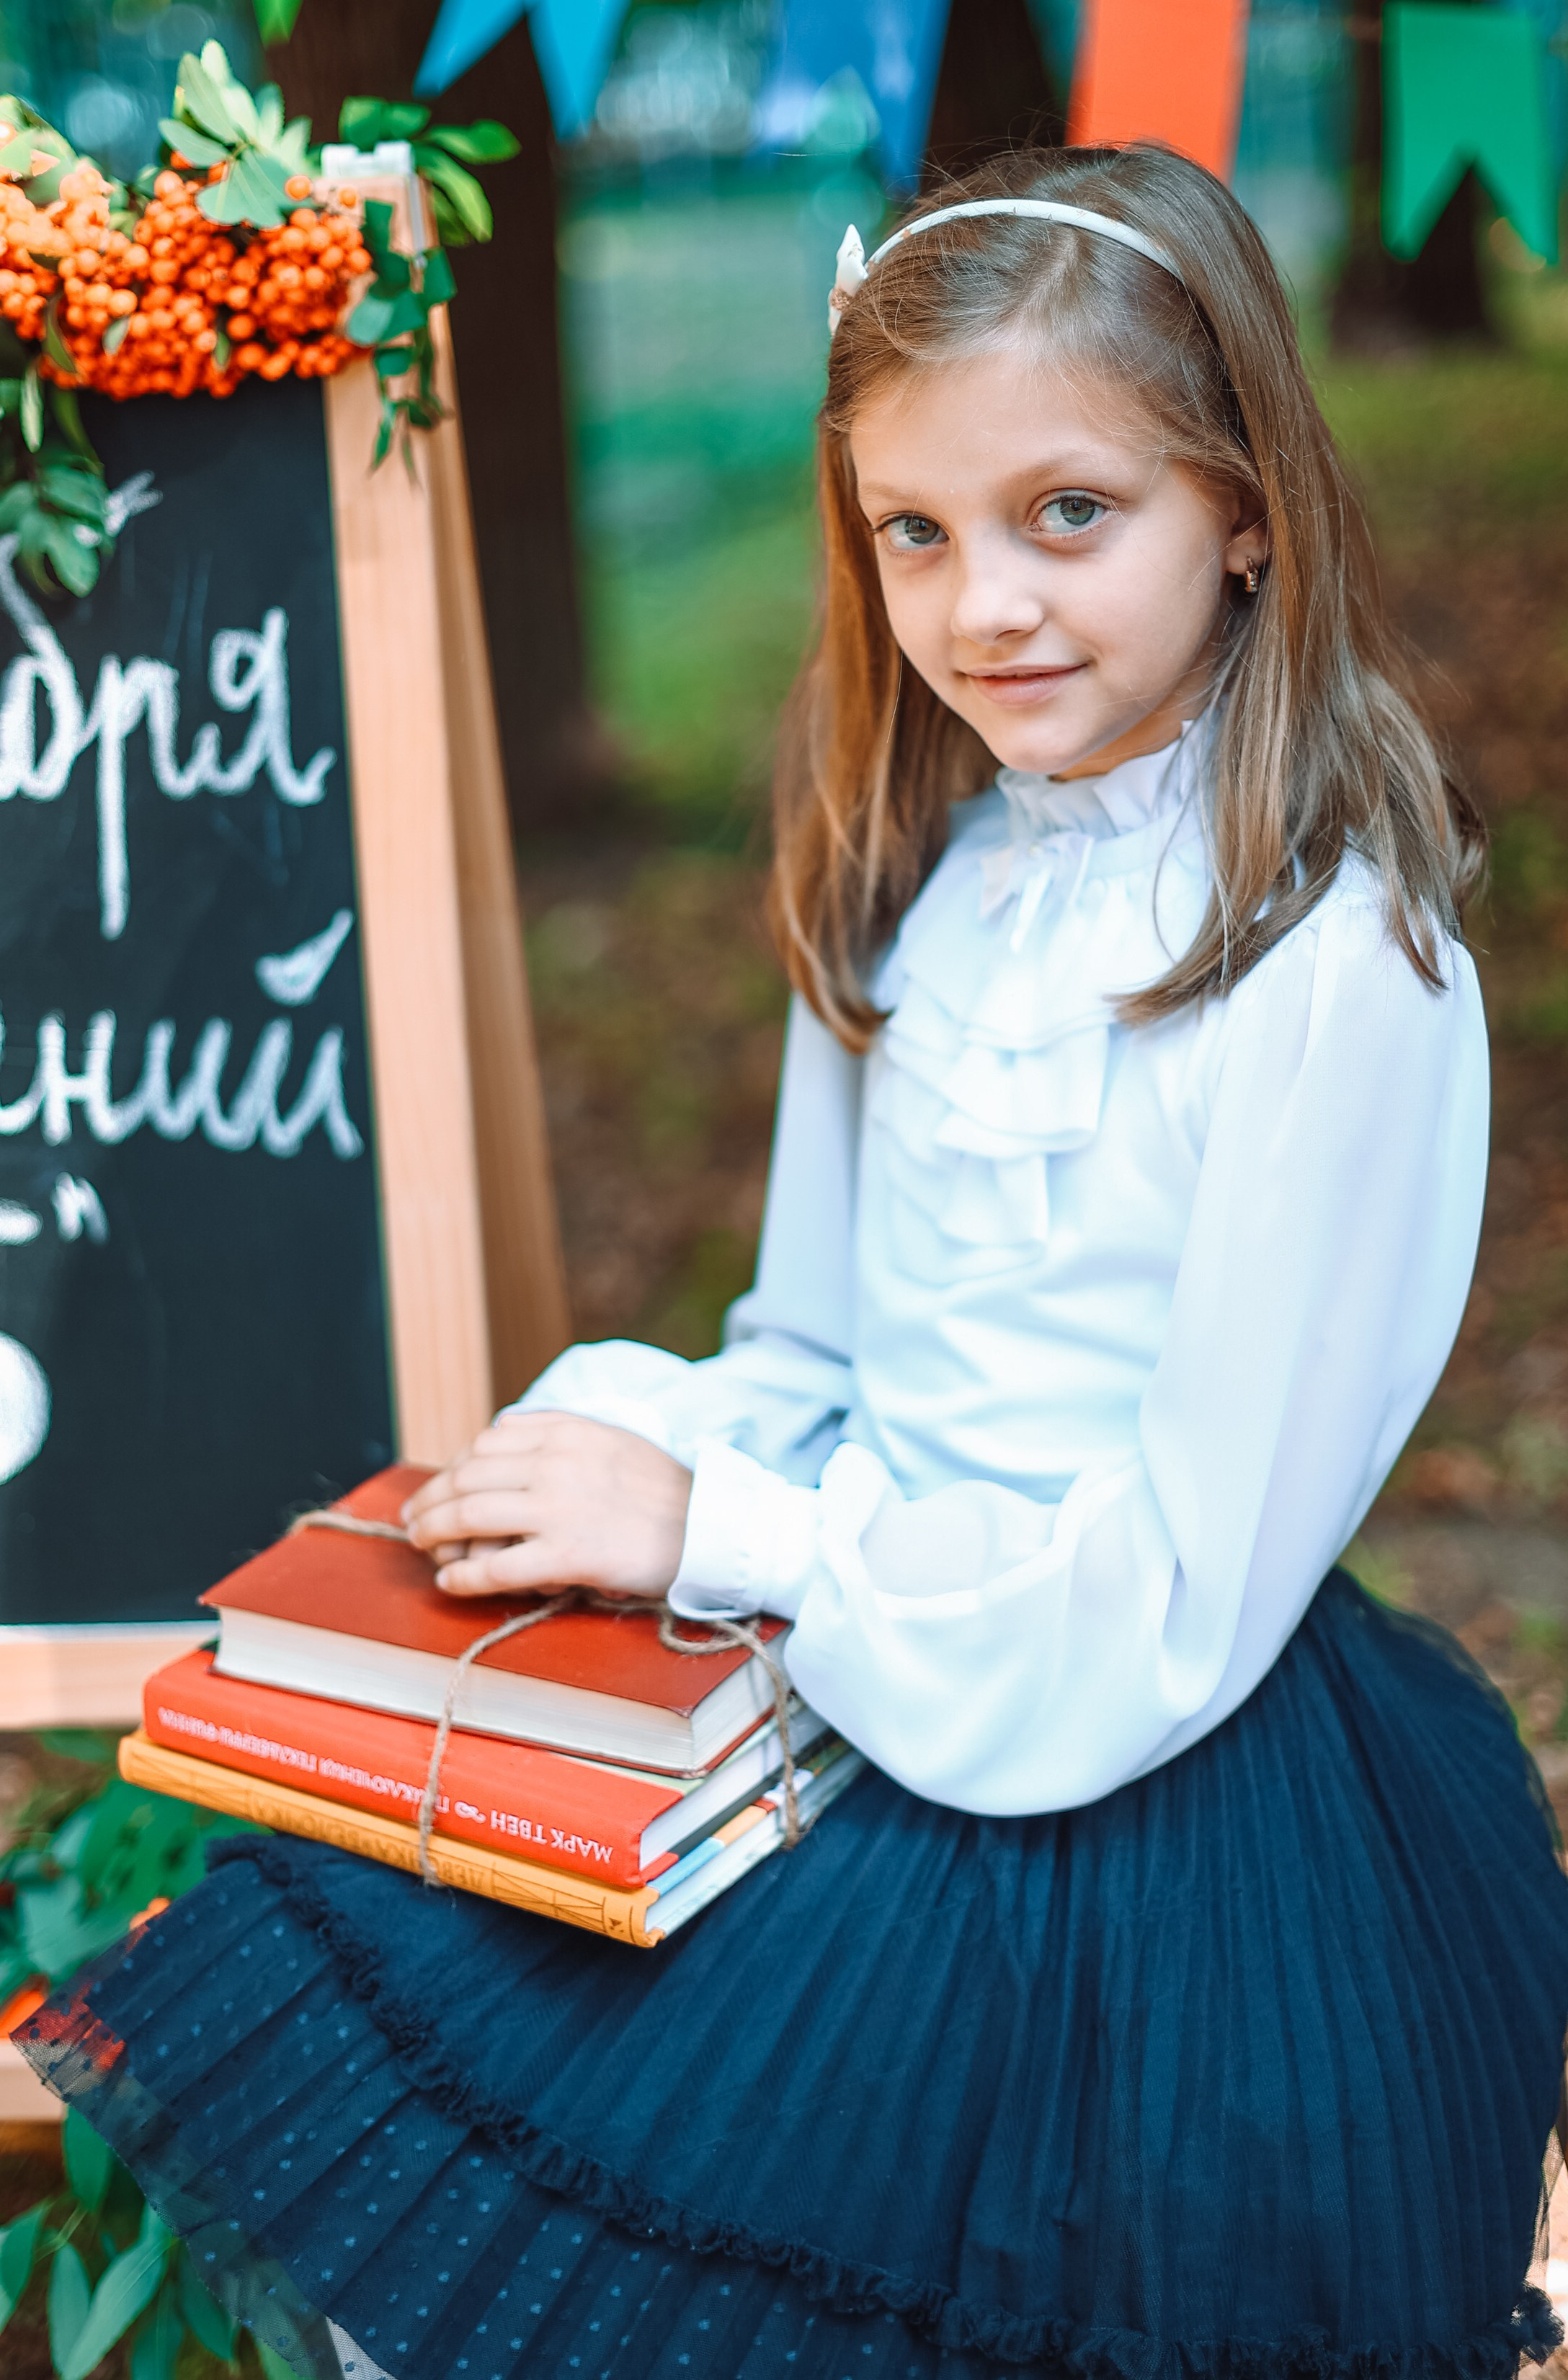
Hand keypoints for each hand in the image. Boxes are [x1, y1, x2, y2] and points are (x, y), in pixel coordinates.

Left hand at [401, 1410, 692, 1599]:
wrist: (709, 1528)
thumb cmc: (662, 1489)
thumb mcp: (610, 1437)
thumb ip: (556, 1429)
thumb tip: (501, 1428)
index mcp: (567, 1431)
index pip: (486, 1443)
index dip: (452, 1467)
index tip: (440, 1485)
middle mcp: (557, 1463)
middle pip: (467, 1477)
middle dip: (430, 1499)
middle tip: (413, 1519)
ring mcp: (560, 1509)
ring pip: (470, 1516)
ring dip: (433, 1532)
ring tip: (421, 1545)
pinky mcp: (569, 1555)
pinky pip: (496, 1566)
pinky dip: (463, 1575)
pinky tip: (449, 1581)